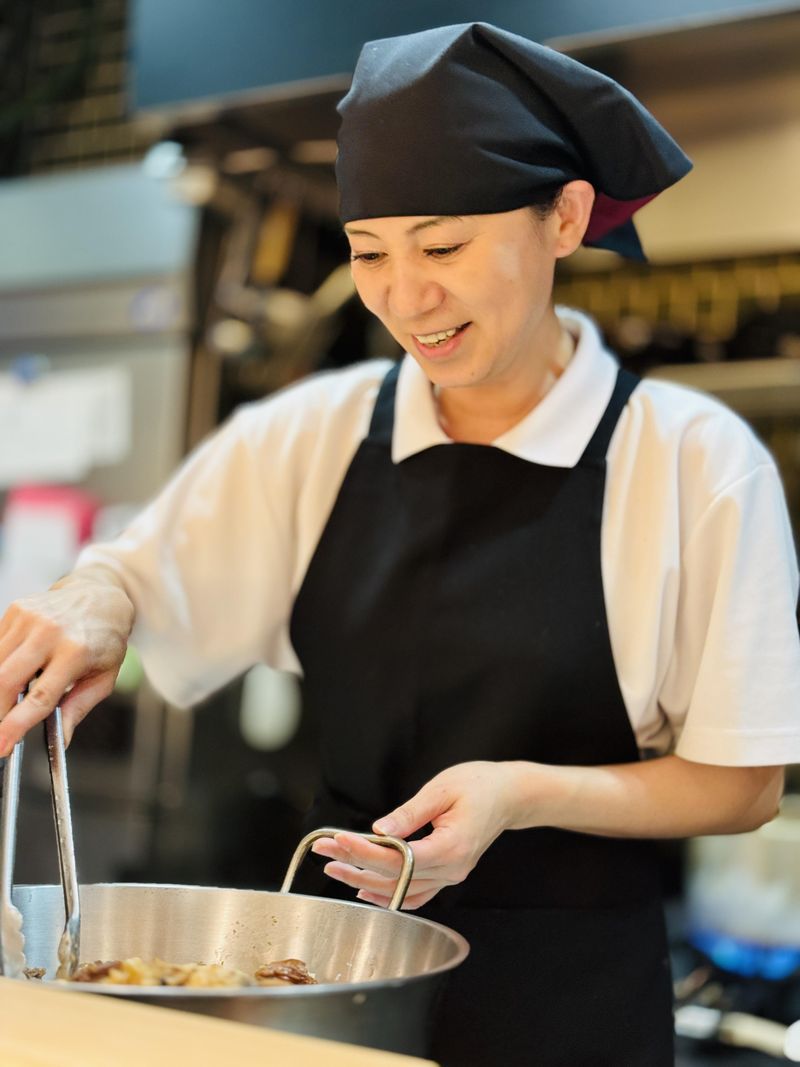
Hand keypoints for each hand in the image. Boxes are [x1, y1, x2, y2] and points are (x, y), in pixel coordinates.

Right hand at [0, 567, 134, 755]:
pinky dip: (0, 666)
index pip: (40, 697)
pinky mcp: (17, 610)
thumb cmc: (105, 639)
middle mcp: (50, 632)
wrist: (101, 595)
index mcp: (76, 652)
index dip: (16, 724)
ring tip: (11, 700)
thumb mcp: (104, 677)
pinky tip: (14, 672)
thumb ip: (79, 709)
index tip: (2, 745)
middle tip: (1, 730)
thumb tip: (61, 740)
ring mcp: (30, 618)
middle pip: (6, 682)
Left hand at [311, 761, 524, 909]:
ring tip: (335, 867)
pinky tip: (366, 888)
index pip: (397, 859)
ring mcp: (451, 876)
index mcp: (451, 847)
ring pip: (401, 890)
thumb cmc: (480, 785)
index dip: (363, 851)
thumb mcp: (441, 789)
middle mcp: (452, 870)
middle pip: (394, 877)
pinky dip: (389, 894)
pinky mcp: (448, 874)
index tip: (336, 839)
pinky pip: (415, 894)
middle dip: (355, 864)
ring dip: (365, 881)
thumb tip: (378, 830)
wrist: (510, 795)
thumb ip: (409, 813)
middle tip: (325, 850)